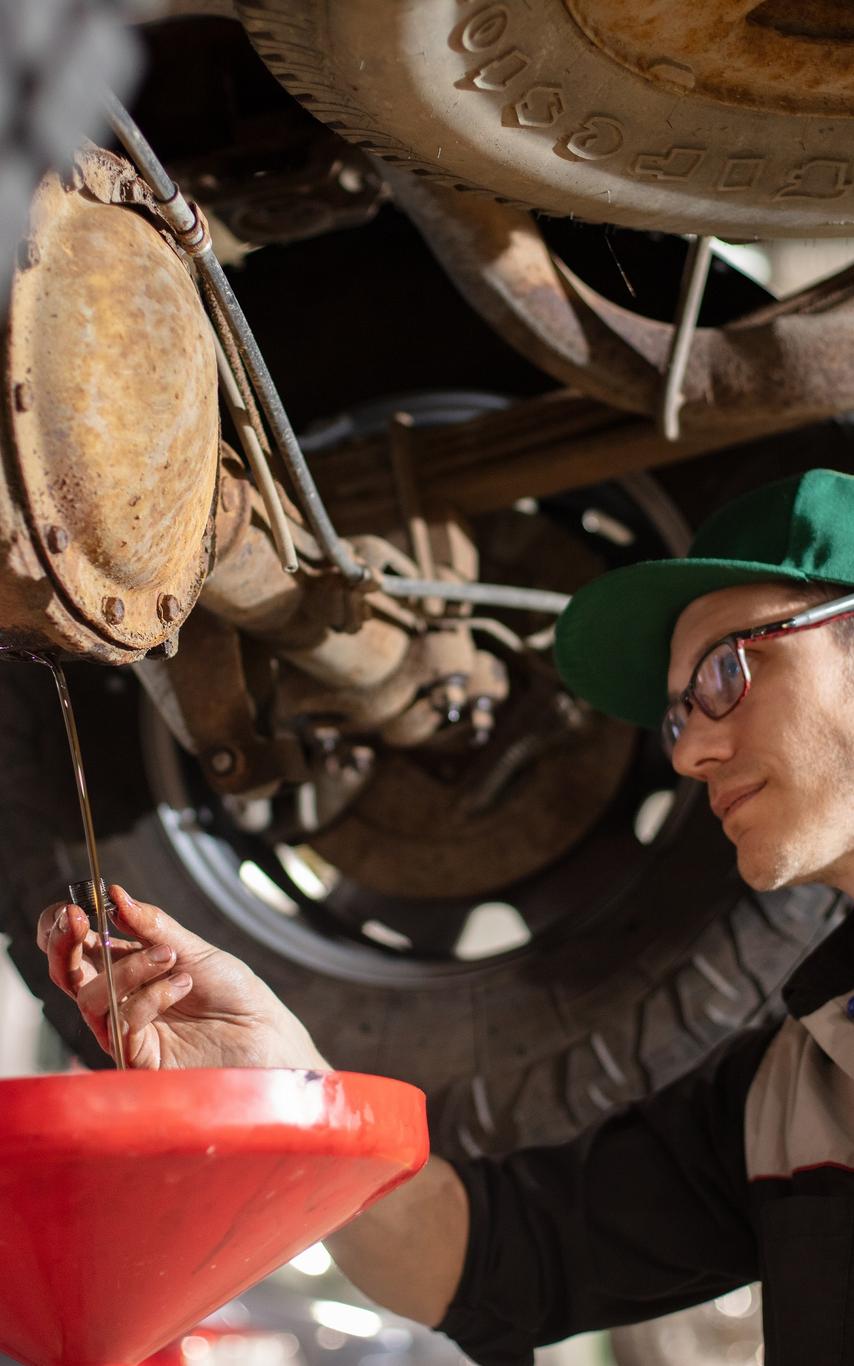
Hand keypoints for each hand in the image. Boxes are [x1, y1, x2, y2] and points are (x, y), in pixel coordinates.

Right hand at [37, 885, 329, 1071]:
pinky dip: (150, 997)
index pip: (77, 946)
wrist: (262, 1032)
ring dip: (128, 969)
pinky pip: (121, 1024)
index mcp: (127, 965)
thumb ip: (152, 925)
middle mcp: (118, 998)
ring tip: (170, 958)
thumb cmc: (232, 992)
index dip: (63, 926)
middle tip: (80, 921)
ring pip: (91, 997)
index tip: (74, 908)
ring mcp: (123, 1028)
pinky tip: (181, 986)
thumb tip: (116, 895)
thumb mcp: (193, 948)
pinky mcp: (135, 1057)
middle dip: (65, 944)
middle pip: (67, 974)